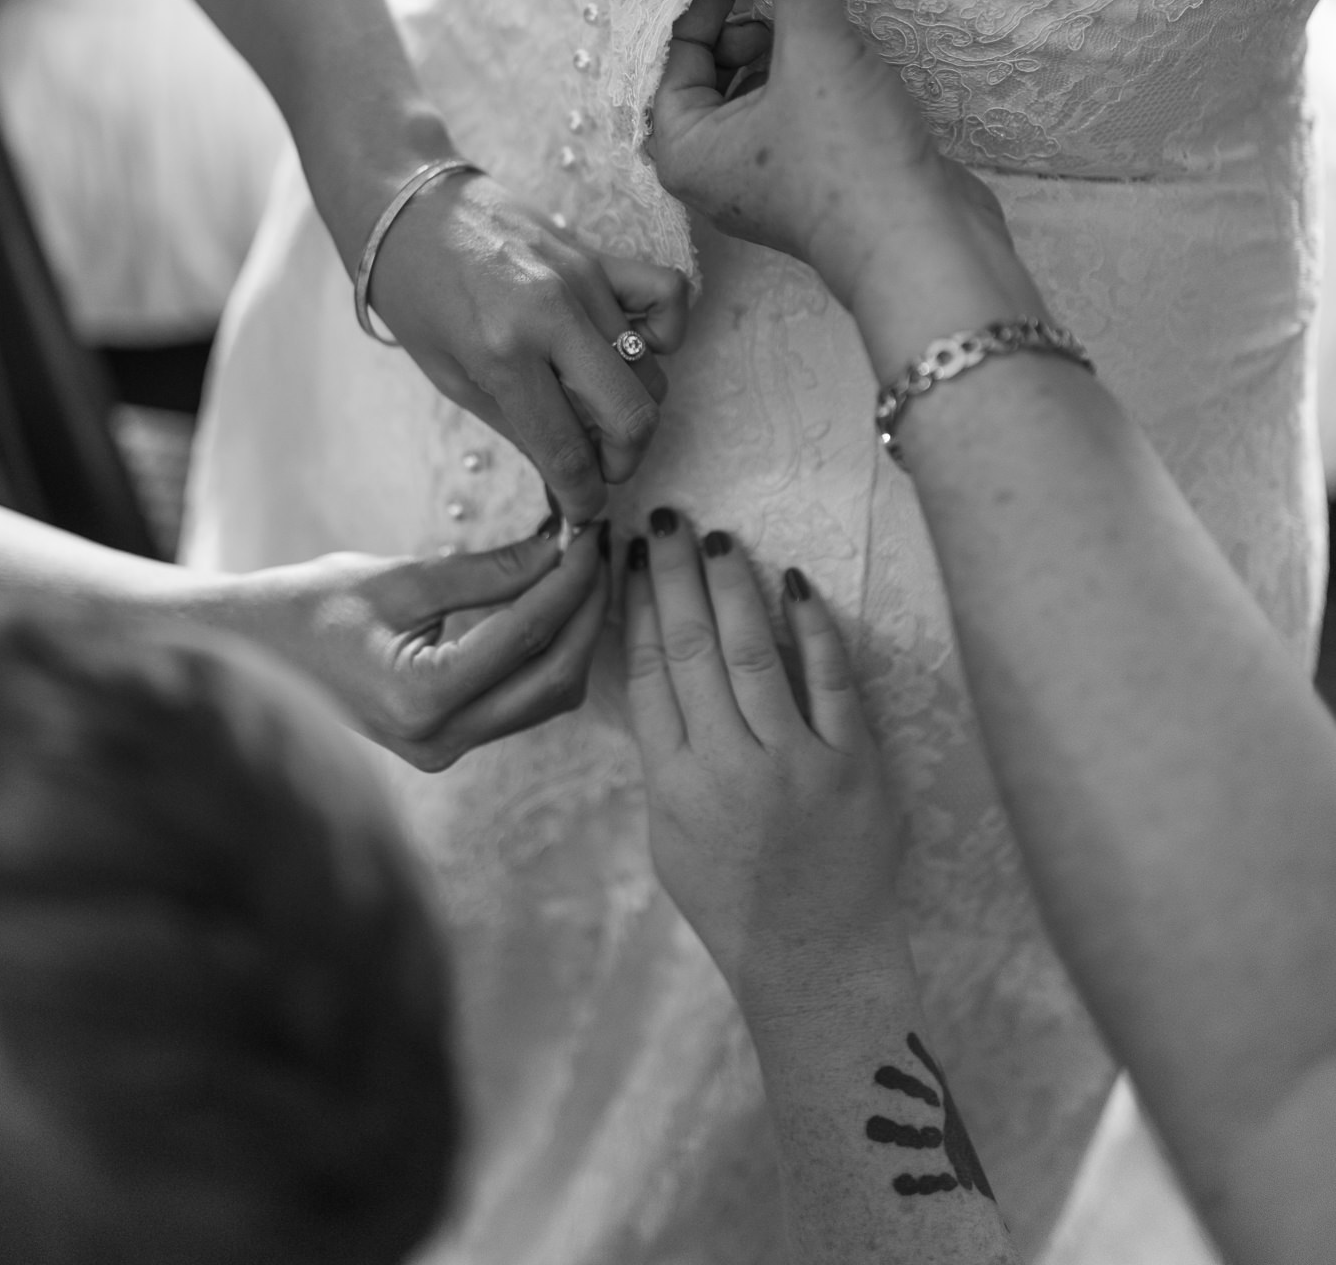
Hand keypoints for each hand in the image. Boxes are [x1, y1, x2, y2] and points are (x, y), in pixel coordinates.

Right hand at [213, 522, 609, 771]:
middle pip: (555, 676)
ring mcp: (445, 751)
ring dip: (575, 634)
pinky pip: (521, 703)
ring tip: (584, 570)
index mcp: (421, 698)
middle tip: (600, 547)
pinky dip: (547, 654)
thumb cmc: (308, 608)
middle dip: (588, 609)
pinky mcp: (447, 744)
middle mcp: (440, 740)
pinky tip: (553, 604)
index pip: (527, 632)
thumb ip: (485, 569)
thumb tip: (558, 546)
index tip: (592, 529)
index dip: (571, 576)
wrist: (247, 656)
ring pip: (547, 696)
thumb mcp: (399, 578)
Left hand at [369, 169, 689, 522]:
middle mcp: (552, 316)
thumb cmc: (415, 295)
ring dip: (630, 408)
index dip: (584, 498)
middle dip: (622, 460)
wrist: (406, 209)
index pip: (569, 451)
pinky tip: (633, 349)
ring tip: (592, 410)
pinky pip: (669, 296)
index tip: (582, 510)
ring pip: (650, 371)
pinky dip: (667, 334)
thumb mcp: (448, 377)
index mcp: (503, 353)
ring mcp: (585, 280)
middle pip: (633, 415)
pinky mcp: (600, 254)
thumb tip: (567, 479)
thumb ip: (517, 428)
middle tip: (596, 465)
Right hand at [624, 510, 899, 1004]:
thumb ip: (664, 756)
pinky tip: (795, 582)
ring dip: (732, 587)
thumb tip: (658, 668)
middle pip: (692, 648)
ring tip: (718, 539)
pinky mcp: (853, 766)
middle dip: (677, 576)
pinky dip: (813, 626)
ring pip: (754, 652)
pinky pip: (831, 680)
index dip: (637, 606)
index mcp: (672, 787)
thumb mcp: (669, 835)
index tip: (631, 558)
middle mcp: (727, 768)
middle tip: (668, 519)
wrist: (817, 964)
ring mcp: (794, 765)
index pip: (648, 672)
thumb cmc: (735, 903)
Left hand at [649, 0, 1027, 321]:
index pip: (676, 46)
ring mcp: (762, 175)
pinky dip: (815, 73)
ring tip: (826, 25)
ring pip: (760, 84)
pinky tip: (849, 57)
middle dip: (752, 19)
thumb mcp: (815, 50)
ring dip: (789, 44)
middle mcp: (712, 166)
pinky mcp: (813, 176)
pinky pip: (796, 105)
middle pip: (714, 64)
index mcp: (682, 145)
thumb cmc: (849, 160)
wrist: (922, 244)